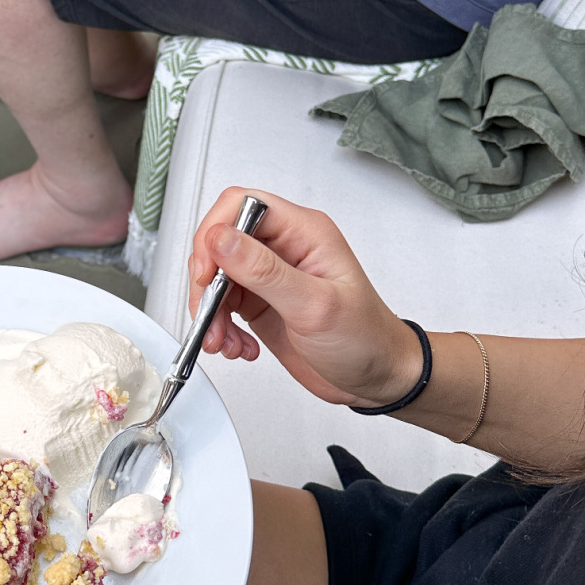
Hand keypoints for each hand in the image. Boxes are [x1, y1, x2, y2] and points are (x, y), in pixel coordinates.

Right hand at [189, 187, 422, 407]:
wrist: (378, 378)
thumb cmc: (365, 339)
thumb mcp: (314, 306)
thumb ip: (264, 271)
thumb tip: (220, 238)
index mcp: (303, 232)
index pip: (241, 205)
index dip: (215, 234)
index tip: (207, 272)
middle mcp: (284, 248)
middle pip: (220, 241)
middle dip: (206, 281)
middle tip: (209, 313)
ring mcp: (271, 276)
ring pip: (217, 276)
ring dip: (210, 312)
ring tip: (223, 340)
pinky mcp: (261, 302)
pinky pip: (223, 305)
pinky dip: (220, 327)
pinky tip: (237, 346)